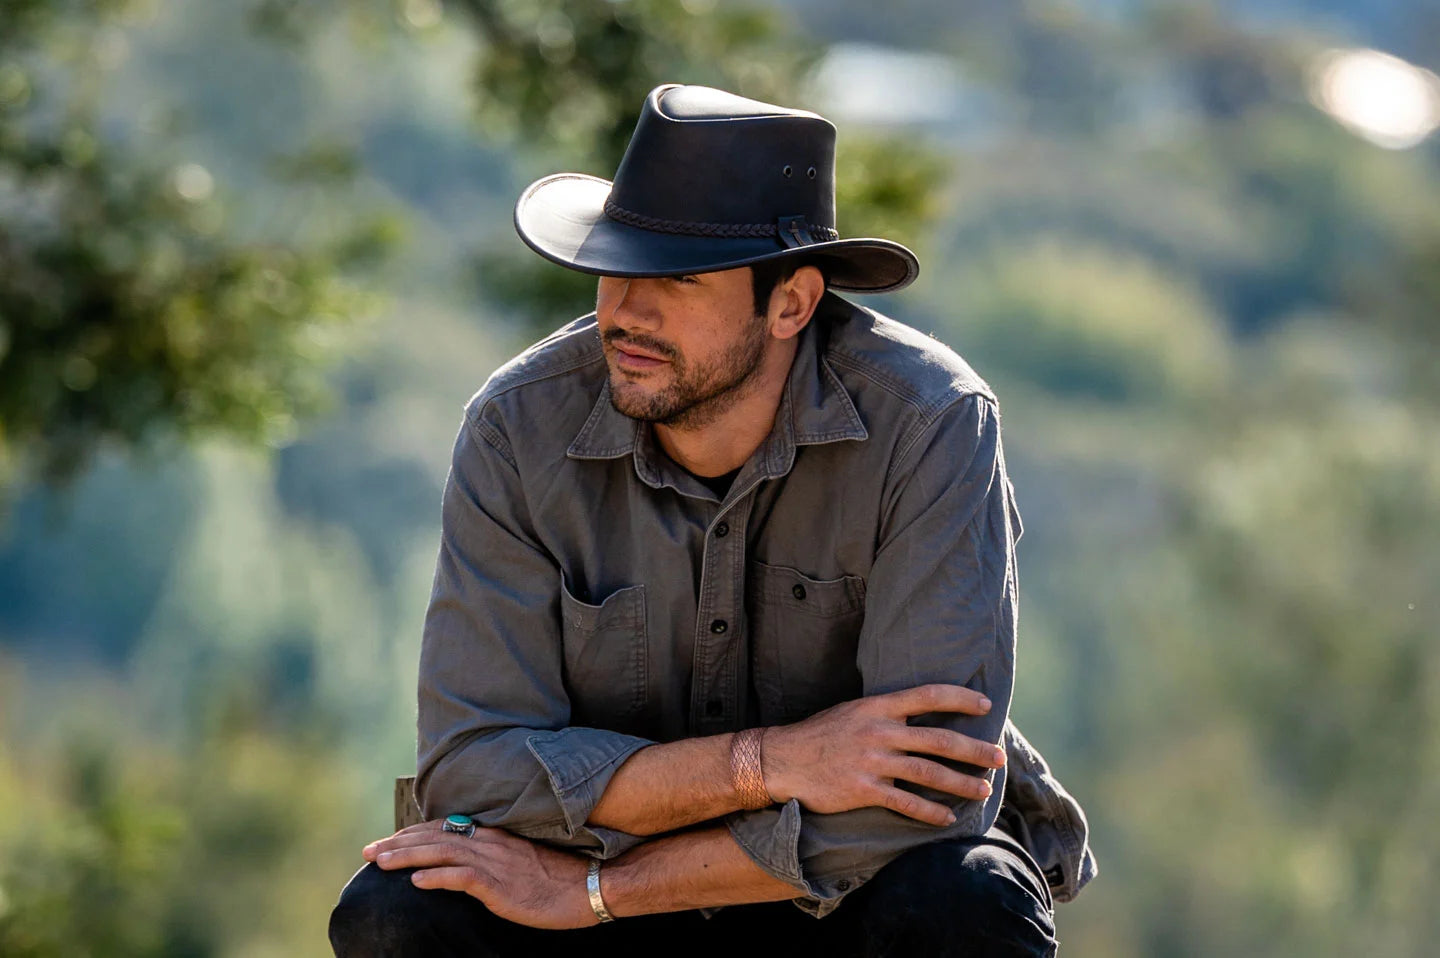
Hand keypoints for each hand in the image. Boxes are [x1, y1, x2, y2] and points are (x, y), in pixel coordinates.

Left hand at [362, 819, 598, 928]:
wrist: (590, 886)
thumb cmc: (559, 877)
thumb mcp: (522, 861)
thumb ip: (494, 858)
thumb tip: (467, 864)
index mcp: (495, 836)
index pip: (444, 828)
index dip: (412, 833)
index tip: (387, 841)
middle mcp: (491, 842)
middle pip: (435, 836)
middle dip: (398, 843)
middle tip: (367, 851)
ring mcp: (496, 862)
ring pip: (442, 852)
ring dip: (407, 857)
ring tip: (379, 863)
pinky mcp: (501, 885)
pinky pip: (463, 878)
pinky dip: (438, 877)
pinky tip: (417, 882)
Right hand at [762, 683, 1004, 826]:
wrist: (783, 759)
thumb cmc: (820, 734)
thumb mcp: (853, 711)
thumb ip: (886, 712)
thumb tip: (921, 716)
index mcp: (877, 706)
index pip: (928, 695)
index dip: (960, 699)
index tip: (985, 706)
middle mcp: (879, 731)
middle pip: (938, 739)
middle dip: (974, 750)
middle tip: (998, 757)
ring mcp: (872, 762)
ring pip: (928, 773)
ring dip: (960, 783)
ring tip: (983, 790)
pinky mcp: (863, 790)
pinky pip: (905, 803)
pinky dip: (929, 812)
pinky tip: (947, 818)